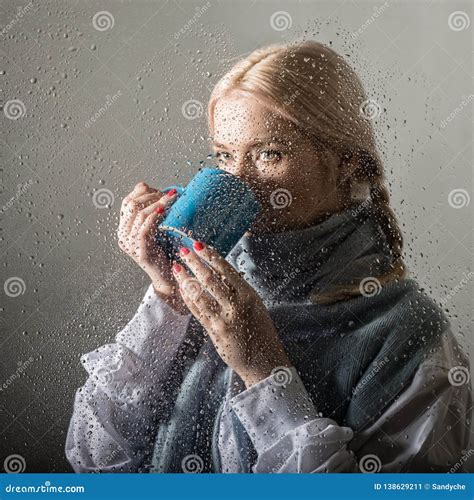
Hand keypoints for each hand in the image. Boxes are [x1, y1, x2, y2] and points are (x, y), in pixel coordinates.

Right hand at [117, 181, 187, 314]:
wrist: (168, 277)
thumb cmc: (165, 251)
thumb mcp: (156, 227)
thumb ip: (151, 211)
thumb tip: (149, 187)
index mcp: (124, 229)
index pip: (127, 202)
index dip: (142, 192)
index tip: (158, 189)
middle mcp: (123, 236)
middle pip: (131, 205)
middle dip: (151, 195)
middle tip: (168, 193)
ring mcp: (129, 244)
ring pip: (139, 214)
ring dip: (157, 202)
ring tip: (171, 198)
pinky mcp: (139, 252)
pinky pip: (144, 229)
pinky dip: (154, 216)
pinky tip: (164, 210)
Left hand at [171, 241, 291, 386]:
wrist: (262, 360)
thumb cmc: (260, 330)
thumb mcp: (255, 305)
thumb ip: (239, 290)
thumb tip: (221, 271)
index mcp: (248, 295)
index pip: (226, 270)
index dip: (211, 256)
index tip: (198, 244)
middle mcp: (235, 306)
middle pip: (210, 279)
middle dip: (194, 263)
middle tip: (183, 251)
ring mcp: (223, 319)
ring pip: (199, 294)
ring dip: (185, 279)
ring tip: (176, 268)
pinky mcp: (214, 331)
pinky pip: (197, 311)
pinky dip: (188, 298)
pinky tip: (181, 288)